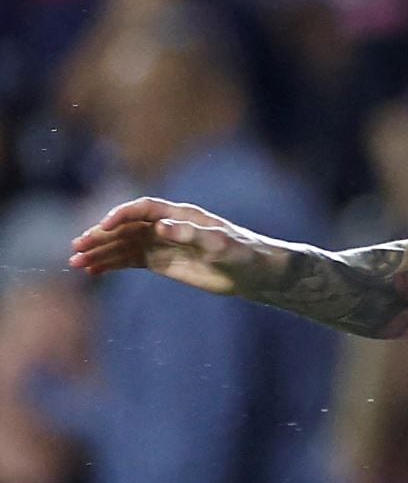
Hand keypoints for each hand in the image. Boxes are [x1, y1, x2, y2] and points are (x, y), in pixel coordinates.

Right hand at [68, 199, 266, 295]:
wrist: (256, 274)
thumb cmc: (245, 254)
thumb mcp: (221, 245)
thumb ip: (192, 234)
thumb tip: (161, 227)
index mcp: (179, 214)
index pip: (141, 209)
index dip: (121, 215)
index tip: (104, 227)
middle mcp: (165, 225)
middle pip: (125, 227)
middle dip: (100, 236)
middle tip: (77, 248)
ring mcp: (160, 243)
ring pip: (122, 245)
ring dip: (99, 252)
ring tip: (76, 263)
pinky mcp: (160, 262)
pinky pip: (129, 260)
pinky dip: (110, 264)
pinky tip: (92, 272)